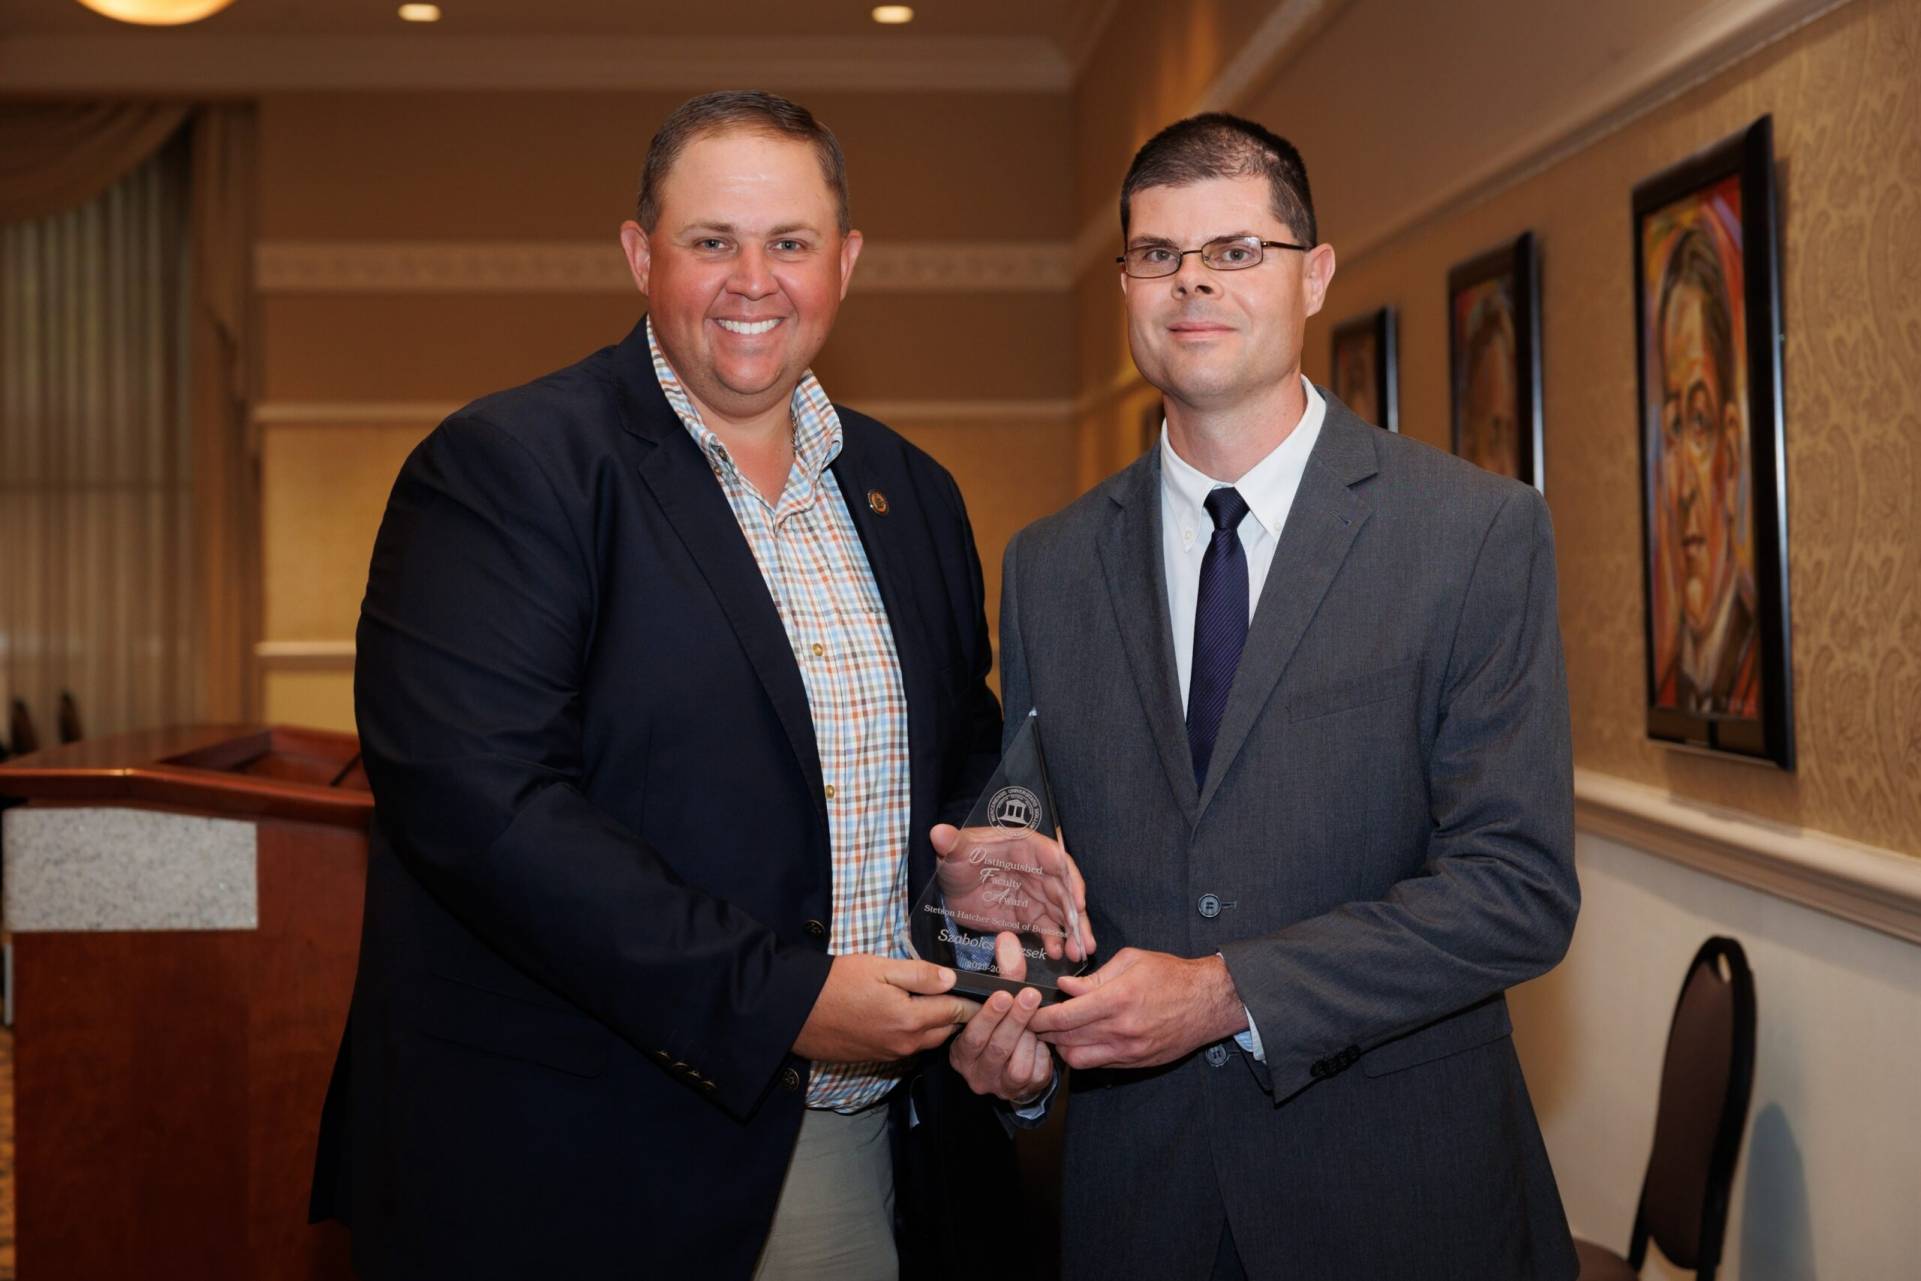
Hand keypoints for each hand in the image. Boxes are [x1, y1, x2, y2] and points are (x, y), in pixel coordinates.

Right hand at [792, 954, 977, 1062]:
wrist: (797, 1013)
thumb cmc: (836, 984)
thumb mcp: (879, 967)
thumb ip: (919, 974)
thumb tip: (952, 978)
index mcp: (910, 1019)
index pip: (956, 1010)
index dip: (974, 1000)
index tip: (994, 992)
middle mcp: (906, 1043)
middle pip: (947, 1030)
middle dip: (961, 1014)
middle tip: (973, 995)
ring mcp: (892, 1054)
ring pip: (929, 1040)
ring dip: (940, 1025)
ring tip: (945, 1002)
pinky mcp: (878, 1057)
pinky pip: (910, 1046)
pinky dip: (919, 1032)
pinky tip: (913, 1014)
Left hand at [929, 823, 1095, 963]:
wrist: (951, 886)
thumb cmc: (957, 859)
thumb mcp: (953, 851)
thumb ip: (950, 843)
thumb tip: (938, 832)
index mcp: (1025, 846)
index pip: (1052, 856)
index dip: (1066, 876)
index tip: (1077, 897)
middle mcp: (1038, 870)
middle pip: (1064, 889)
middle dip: (1076, 913)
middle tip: (1083, 935)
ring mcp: (1036, 895)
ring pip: (1062, 912)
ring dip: (1073, 931)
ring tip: (1080, 951)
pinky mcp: (1030, 917)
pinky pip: (1047, 929)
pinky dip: (1055, 941)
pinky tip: (1058, 954)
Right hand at [949, 934, 1053, 1103]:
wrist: (1009, 1065)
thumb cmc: (998, 1026)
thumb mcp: (996, 1000)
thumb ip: (1003, 972)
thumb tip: (1007, 938)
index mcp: (960, 1051)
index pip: (972, 1034)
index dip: (988, 1015)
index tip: (1004, 994)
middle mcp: (976, 1073)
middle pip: (997, 1047)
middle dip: (1016, 1020)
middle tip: (1030, 996)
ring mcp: (999, 1086)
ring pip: (1017, 1065)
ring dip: (1031, 1040)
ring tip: (1038, 1022)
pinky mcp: (1022, 1093)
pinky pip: (1036, 1075)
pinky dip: (1042, 1057)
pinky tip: (1043, 1042)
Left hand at [1027, 948, 1244, 1069]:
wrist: (1209, 1002)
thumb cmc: (1171, 974)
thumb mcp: (1131, 961)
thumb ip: (1094, 977)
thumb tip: (1065, 987)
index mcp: (1117, 999)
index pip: (1064, 1017)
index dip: (1038, 1017)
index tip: (1025, 1011)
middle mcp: (1121, 1030)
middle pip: (1066, 1041)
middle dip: (1042, 1033)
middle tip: (1031, 1022)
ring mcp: (1130, 1051)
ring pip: (1079, 1060)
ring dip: (1061, 1048)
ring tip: (1055, 1032)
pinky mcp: (1137, 1062)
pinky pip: (1099, 1064)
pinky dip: (1084, 1054)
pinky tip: (1080, 1039)